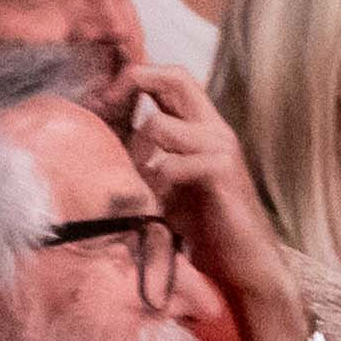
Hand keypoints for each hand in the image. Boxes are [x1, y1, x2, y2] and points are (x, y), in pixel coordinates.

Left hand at [113, 63, 271, 261]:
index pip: (171, 77)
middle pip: (176, 77)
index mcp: (201, 126)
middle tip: (104, 106)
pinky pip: (170, 163)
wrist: (244, 263)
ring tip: (136, 184)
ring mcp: (221, 146)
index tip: (100, 100)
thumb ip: (144, 157)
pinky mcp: (222, 171)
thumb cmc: (203, 227)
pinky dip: (153, 182)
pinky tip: (154, 204)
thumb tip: (96, 139)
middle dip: (134, 81)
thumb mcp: (165, 184)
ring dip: (134, 154)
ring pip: (158, 124)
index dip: (134, 76)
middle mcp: (214, 128)